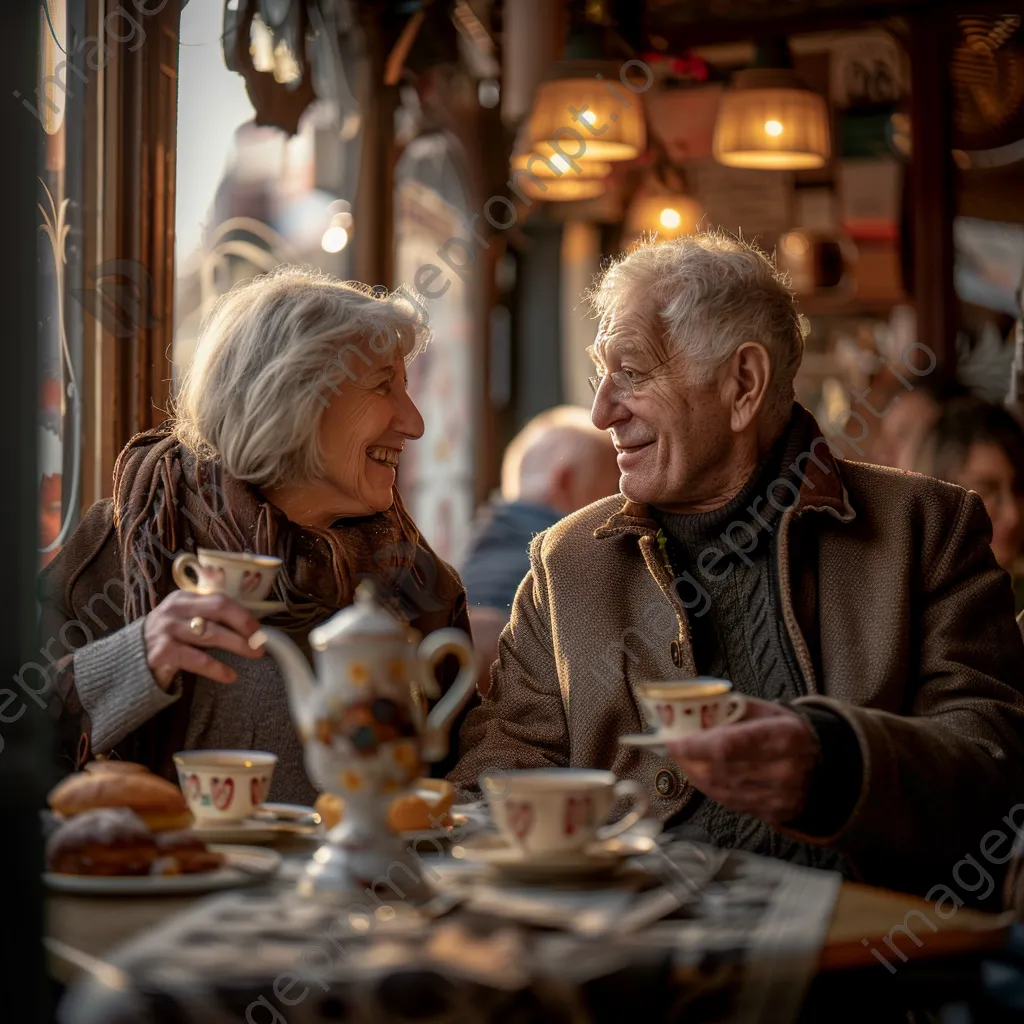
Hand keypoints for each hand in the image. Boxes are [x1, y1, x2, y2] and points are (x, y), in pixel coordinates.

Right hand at [143, 591, 264, 689]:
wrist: (129, 662)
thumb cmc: (168, 640)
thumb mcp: (184, 620)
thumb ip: (209, 616)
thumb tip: (250, 625)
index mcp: (184, 598)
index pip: (219, 598)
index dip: (242, 613)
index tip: (258, 627)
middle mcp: (174, 609)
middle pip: (218, 609)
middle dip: (244, 624)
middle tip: (260, 641)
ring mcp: (167, 629)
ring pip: (212, 634)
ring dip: (238, 644)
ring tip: (255, 654)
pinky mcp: (162, 652)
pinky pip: (198, 659)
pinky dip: (218, 668)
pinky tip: (230, 675)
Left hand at [665, 698, 818, 826]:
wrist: (825, 767)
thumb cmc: (789, 733)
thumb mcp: (770, 711)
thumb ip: (735, 708)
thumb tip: (697, 709)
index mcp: (783, 736)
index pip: (728, 745)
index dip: (695, 745)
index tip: (673, 740)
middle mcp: (783, 769)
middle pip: (720, 770)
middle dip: (688, 759)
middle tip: (671, 747)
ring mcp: (779, 795)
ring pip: (721, 789)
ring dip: (695, 775)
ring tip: (684, 759)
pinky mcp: (774, 813)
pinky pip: (731, 803)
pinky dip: (710, 788)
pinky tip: (702, 775)